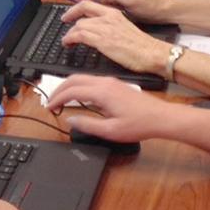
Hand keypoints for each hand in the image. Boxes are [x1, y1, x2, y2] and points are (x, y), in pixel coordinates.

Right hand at [48, 74, 178, 142]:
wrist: (161, 117)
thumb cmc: (140, 124)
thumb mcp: (111, 131)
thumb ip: (87, 125)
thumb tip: (70, 120)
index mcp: (102, 92)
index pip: (71, 90)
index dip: (56, 98)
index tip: (49, 107)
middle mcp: (104, 83)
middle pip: (73, 79)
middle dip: (58, 89)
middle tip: (50, 102)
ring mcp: (110, 82)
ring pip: (81, 78)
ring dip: (68, 87)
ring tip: (60, 99)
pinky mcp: (115, 84)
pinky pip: (90, 80)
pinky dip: (78, 86)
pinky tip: (78, 97)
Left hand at [60, 1, 172, 76]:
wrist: (151, 53)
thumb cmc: (142, 46)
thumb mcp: (124, 29)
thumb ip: (111, 27)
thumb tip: (99, 33)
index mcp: (114, 13)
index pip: (90, 4)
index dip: (77, 8)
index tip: (71, 14)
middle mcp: (108, 17)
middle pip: (82, 10)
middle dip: (69, 16)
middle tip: (64, 22)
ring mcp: (104, 28)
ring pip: (79, 24)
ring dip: (69, 32)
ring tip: (66, 40)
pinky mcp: (101, 40)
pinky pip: (79, 35)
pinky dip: (70, 38)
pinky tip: (68, 43)